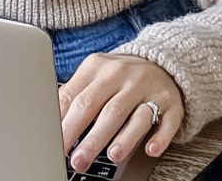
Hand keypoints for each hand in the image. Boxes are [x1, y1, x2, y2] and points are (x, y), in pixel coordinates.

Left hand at [57, 52, 183, 172]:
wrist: (160, 62)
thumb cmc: (118, 76)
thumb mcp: (94, 76)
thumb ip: (74, 95)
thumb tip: (51, 123)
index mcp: (98, 67)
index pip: (77, 98)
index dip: (65, 124)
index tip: (56, 145)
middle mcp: (123, 75)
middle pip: (103, 109)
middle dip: (89, 138)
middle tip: (78, 160)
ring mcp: (148, 88)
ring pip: (134, 115)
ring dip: (124, 138)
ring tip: (112, 156)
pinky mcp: (170, 103)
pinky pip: (166, 122)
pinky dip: (159, 137)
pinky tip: (150, 149)